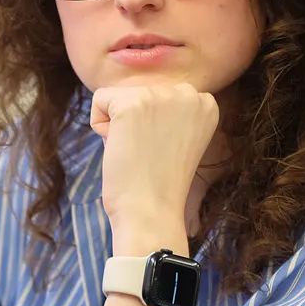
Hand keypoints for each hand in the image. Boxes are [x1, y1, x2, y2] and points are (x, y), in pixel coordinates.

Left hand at [89, 84, 218, 253]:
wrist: (151, 211)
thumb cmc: (159, 182)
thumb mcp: (178, 137)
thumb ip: (168, 112)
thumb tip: (138, 93)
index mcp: (206, 103)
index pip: (159, 96)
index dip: (152, 125)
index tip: (163, 150)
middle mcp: (188, 93)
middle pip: (139, 93)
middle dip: (134, 122)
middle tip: (148, 154)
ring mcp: (160, 96)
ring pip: (118, 96)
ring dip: (117, 125)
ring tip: (136, 151)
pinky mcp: (131, 103)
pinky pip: (99, 101)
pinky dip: (99, 126)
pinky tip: (120, 147)